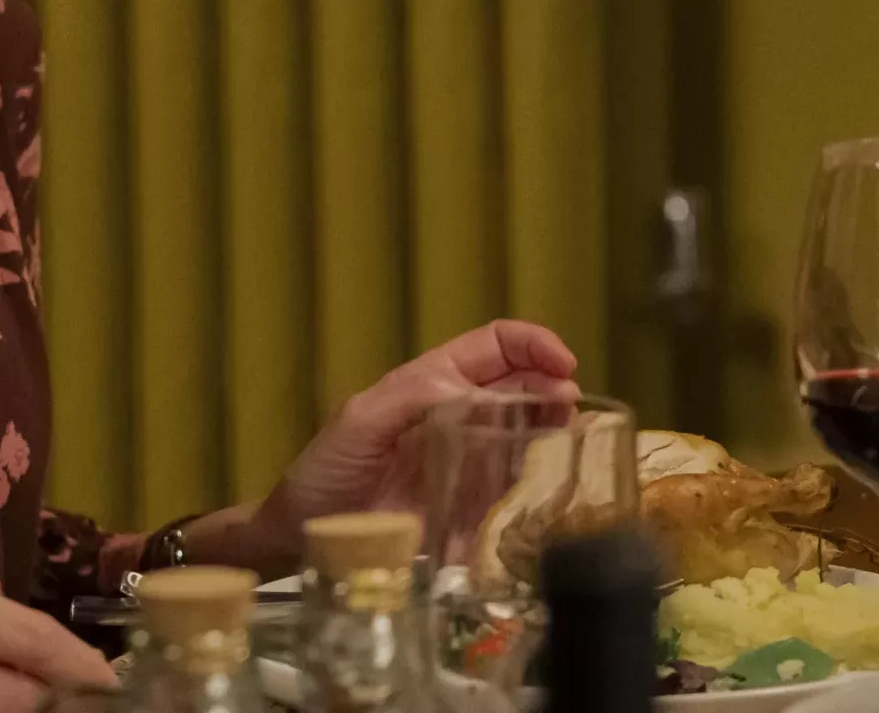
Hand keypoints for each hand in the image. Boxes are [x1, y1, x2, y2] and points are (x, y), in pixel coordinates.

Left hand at [242, 320, 577, 567]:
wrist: (307, 535)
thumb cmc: (326, 470)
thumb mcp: (360, 421)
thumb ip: (411, 398)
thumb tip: (472, 389)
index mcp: (433, 382)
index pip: (495, 346)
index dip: (533, 345)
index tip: (564, 363)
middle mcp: (459, 416)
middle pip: (523, 387)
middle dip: (554, 388)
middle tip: (570, 409)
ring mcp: (470, 462)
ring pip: (529, 436)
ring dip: (556, 432)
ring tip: (571, 440)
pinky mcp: (473, 508)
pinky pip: (517, 491)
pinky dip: (541, 485)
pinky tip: (554, 488)